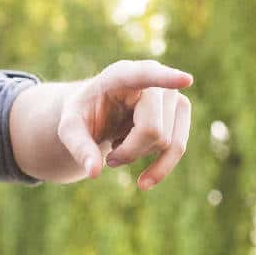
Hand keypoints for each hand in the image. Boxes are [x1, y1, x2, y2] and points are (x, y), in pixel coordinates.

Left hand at [56, 60, 193, 189]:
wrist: (100, 113)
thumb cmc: (85, 115)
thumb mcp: (69, 128)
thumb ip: (78, 146)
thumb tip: (93, 171)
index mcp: (121, 74)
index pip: (145, 74)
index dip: (166, 78)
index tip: (186, 80)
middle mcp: (152, 78)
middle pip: (152, 130)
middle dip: (129, 152)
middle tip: (109, 156)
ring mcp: (171, 93)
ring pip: (167, 142)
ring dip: (140, 157)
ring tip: (118, 150)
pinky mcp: (181, 111)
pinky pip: (179, 148)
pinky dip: (160, 169)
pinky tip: (143, 180)